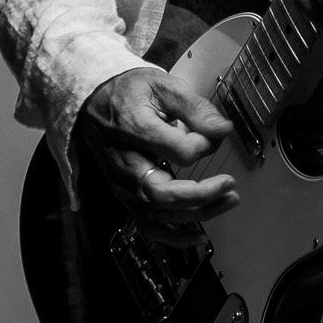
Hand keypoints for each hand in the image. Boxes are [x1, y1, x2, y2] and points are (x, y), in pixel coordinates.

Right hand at [73, 68, 238, 244]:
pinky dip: (172, 236)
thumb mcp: (163, 85)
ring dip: (196, 215)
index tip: (214, 134)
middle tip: (230, 184)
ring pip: (157, 213)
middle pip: (163, 193)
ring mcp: (122, 183)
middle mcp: (125, 163)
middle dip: (202, 195)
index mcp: (135, 130)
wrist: (93, 101)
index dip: (204, 146)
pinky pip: (147, 225)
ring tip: (227, 201)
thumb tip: (223, 129)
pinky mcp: (125, 194)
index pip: (179, 152)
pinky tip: (198, 235)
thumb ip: (195, 109)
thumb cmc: (129, 92)